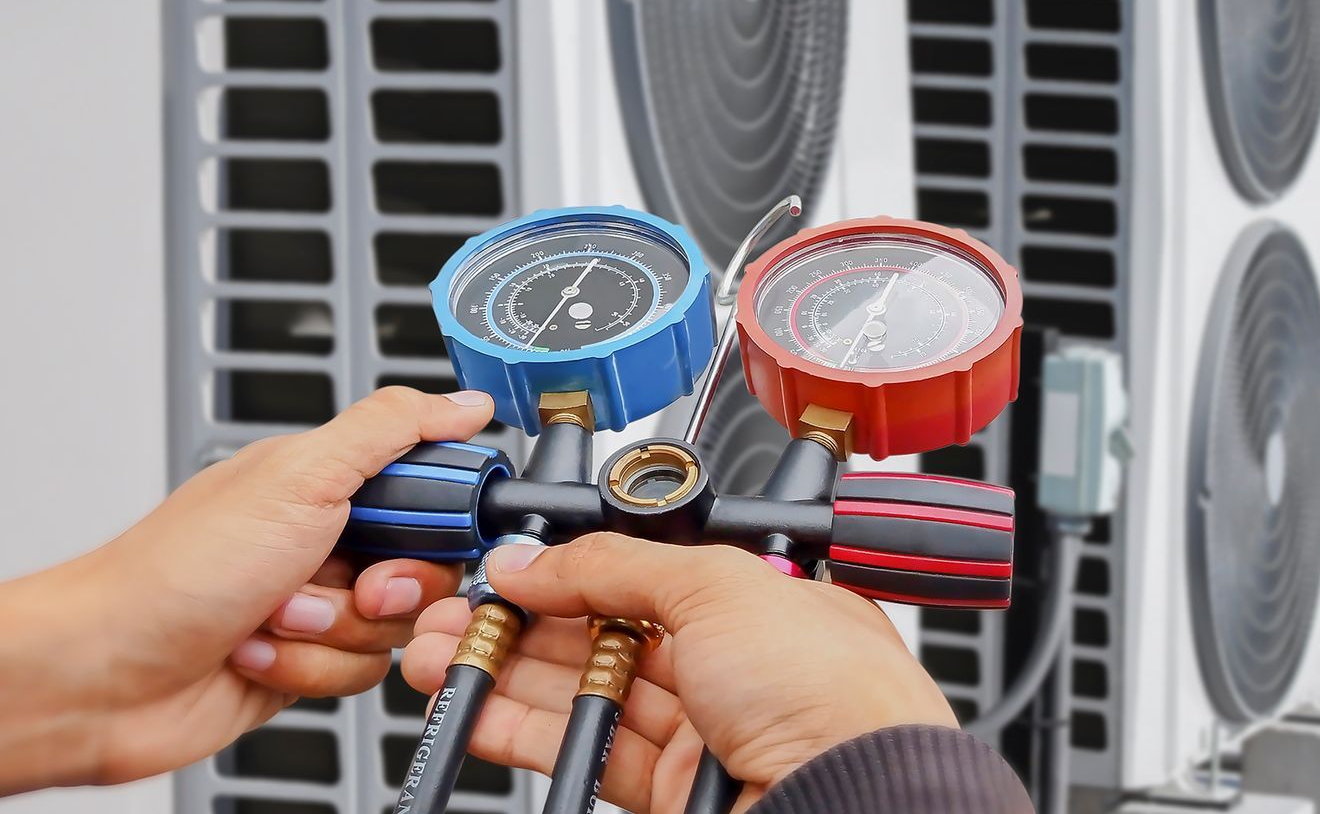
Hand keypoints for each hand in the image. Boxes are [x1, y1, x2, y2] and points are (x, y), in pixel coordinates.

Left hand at [0, 385, 495, 793]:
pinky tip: (257, 651)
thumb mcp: (300, 476)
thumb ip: (391, 430)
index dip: (441, 516)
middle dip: (387, 584)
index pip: (433, 487)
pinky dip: (310, 668)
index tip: (416, 529)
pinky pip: (360, 673)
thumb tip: (465, 402)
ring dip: (334, 629)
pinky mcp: (304, 663)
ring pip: (395, 625)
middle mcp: (325, 538)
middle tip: (347, 581)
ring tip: (274, 617)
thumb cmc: (178, 569)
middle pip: (427, 564)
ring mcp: (315, 604)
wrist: (104, 673)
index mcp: (328, 481)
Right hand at [404, 534, 956, 811]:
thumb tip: (542, 558)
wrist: (850, 799)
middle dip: (526, 619)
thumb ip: (620, 566)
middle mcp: (736, 663)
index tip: (512, 565)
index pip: (649, 573)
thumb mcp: (721, 586)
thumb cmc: (834, 692)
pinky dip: (524, 730)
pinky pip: (584, 751)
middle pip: (608, 633)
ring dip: (509, 672)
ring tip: (441, 653)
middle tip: (459, 610)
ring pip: (586, 693)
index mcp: (764, 599)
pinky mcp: (671, 793)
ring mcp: (703, 732)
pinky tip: (478, 709)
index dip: (576, 568)